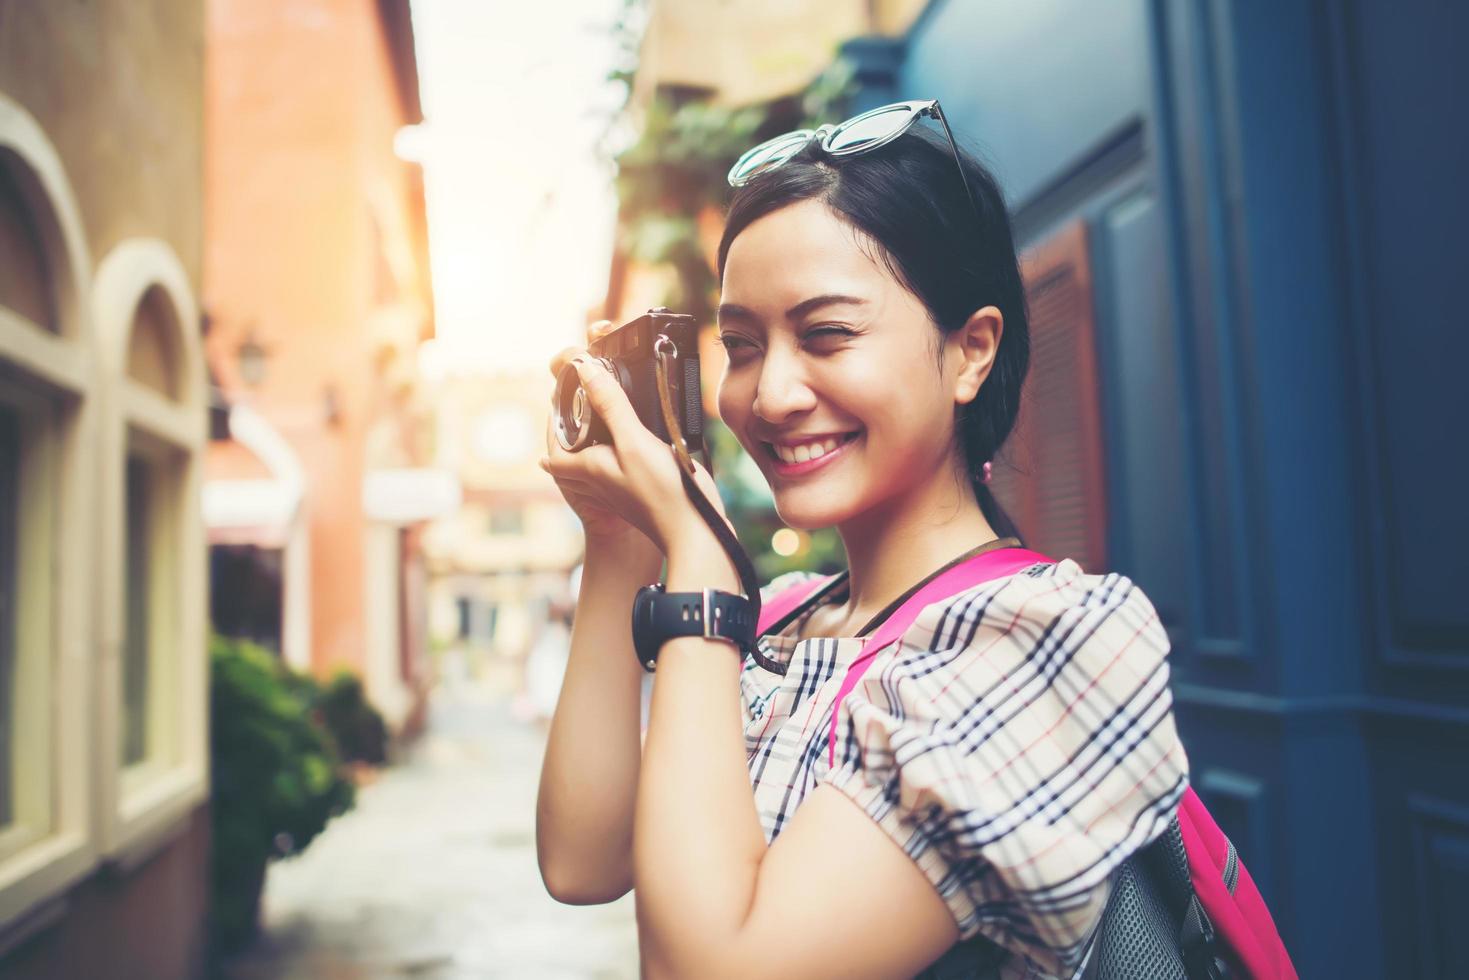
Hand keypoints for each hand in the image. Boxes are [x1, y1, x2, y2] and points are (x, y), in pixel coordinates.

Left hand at [540, 327, 727, 557]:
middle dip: (569, 438)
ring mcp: (622, 491)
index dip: (550, 431)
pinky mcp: (643, 493)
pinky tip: (637, 445)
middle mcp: (601, 483)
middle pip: (573, 461)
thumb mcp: (632, 440)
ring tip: (601, 424)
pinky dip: (620, 456)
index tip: (554, 408)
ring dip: (593, 448)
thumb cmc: (661, 491)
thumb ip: (610, 405)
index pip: (553, 455)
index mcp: (590, 469)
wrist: (693, 533)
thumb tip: (585, 370)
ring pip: (596, 467)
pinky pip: (620, 473)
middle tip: (576, 412)